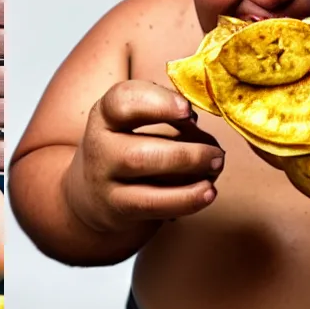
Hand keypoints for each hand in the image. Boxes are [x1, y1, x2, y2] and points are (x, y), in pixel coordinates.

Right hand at [64, 80, 223, 232]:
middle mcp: (100, 146)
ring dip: (186, 170)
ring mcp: (104, 180)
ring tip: (215, 169)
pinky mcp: (117, 208)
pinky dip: (184, 200)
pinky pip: (152, 205)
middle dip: (184, 152)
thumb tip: (203, 130)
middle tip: (217, 154)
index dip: (157, 102)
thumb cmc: (126, 152)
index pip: (122, 100)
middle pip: (138, 149)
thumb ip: (165, 117)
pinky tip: (207, 193)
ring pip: (143, 172)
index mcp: (106, 115)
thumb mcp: (133, 126)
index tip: (188, 109)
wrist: (92, 196)